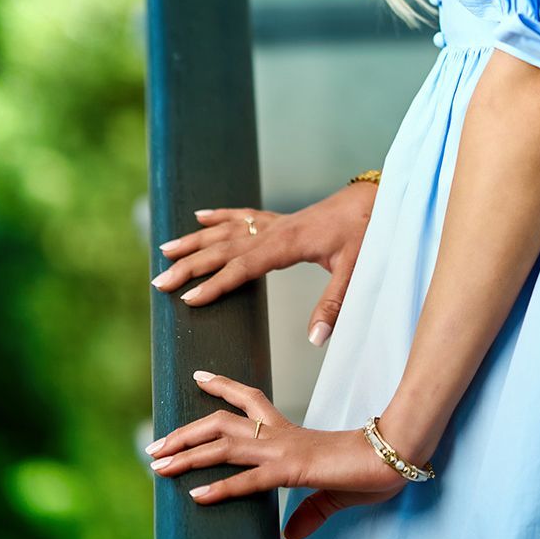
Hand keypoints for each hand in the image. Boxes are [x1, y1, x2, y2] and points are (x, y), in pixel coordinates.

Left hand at [145, 370, 420, 538]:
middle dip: (184, 433)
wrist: (393, 456)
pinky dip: (219, 489)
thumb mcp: (333, 493)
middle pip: (221, 423)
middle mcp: (279, 436)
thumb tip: (289, 535)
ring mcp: (283, 451)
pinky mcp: (291, 471)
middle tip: (154, 446)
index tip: (197, 377)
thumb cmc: (371, 467)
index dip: (222, 387)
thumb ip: (308, 513)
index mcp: (289, 433)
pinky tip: (195, 496)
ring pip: (224, 446)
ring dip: (187, 455)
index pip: (249, 399)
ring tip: (157, 465)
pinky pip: (247, 481)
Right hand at [151, 181, 378, 346]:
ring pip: (228, 230)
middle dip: (191, 265)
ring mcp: (277, 222)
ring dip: (196, 240)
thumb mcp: (357, 269)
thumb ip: (335, 304)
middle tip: (160, 282)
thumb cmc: (369, 232)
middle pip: (225, 248)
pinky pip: (243, 216)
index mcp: (290, 243)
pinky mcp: (283, 220)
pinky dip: (219, 216)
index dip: (215, 283)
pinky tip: (199, 216)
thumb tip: (316, 339)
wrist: (379, 198)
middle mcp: (277, 230)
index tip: (189, 299)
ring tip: (165, 251)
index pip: (244, 266)